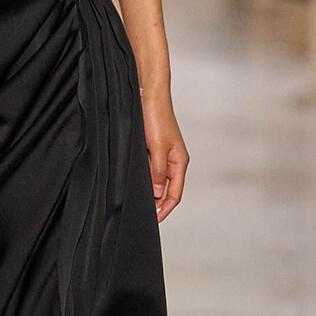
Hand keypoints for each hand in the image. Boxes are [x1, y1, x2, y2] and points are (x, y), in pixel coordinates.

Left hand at [140, 90, 187, 221]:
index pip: (175, 194)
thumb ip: (157, 171)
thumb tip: (157, 194)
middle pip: (167, 190)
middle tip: (143, 216)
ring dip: (150, 193)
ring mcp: (164, 156)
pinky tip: (135, 186)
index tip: (154, 220)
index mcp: (179, 162)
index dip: (165, 208)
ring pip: (158, 181)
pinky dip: (145, 180)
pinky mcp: (153, 150)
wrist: (148, 95)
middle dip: (157, 204)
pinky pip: (150, 171)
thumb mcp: (157, 147)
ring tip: (138, 205)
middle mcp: (173, 161)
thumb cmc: (155, 118)